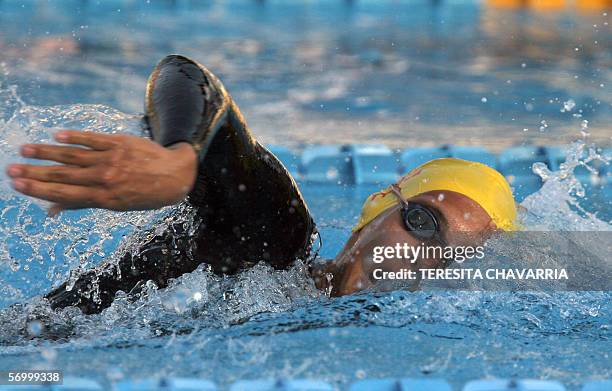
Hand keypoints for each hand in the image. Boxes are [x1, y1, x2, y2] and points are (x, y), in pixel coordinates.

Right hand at [6, 130, 197, 214]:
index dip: (39, 190)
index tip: (18, 185)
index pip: (64, 194)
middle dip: (35, 173)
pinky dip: (75, 136)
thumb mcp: (116, 205)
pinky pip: (93, 139)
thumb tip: (52, 210)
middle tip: (11, 169)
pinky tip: (57, 135)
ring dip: (48, 152)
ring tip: (25, 149)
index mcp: (103, 198)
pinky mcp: (119, 143)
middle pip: (64, 175)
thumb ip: (82, 203)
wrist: (174, 175)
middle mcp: (104, 179)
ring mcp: (111, 160)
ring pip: (73, 155)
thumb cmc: (143, 194)